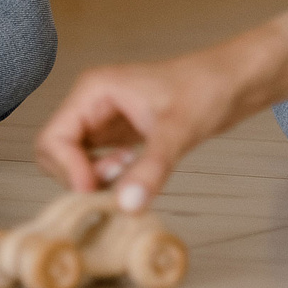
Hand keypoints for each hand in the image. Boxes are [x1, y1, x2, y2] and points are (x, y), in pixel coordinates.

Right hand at [32, 41, 272, 212]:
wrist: (233, 82)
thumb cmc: (206, 89)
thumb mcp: (178, 131)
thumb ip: (152, 169)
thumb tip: (127, 205)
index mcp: (93, 91)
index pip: (53, 139)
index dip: (68, 171)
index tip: (96, 192)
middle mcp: (91, 103)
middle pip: (56, 153)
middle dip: (79, 176)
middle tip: (118, 180)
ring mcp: (103, 118)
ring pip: (74, 161)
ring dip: (94, 178)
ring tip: (130, 173)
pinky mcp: (117, 133)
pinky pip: (95, 163)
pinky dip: (108, 177)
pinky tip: (135, 171)